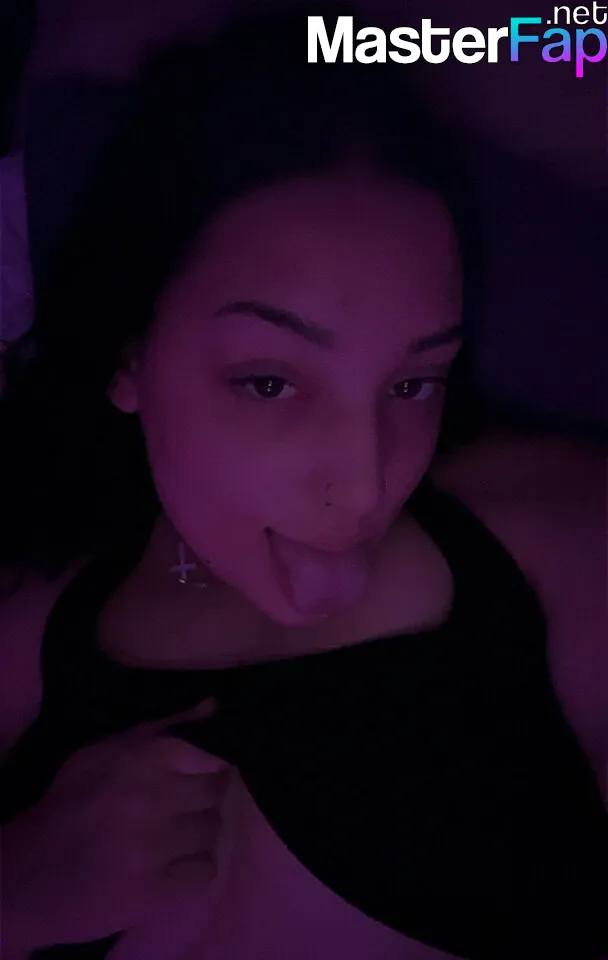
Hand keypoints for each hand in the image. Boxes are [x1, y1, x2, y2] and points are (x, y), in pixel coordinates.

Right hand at [2, 699, 228, 951]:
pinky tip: (169, 866)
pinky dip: (192, 870)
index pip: (209, 756)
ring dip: (196, 836)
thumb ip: (161, 728)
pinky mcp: (151, 891)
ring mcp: (151, 847)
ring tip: (171, 839)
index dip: (209, 768)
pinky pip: (203, 871)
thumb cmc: (69, 805)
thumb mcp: (103, 752)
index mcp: (138, 757)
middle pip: (214, 794)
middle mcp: (148, 797)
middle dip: (202, 801)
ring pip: (211, 832)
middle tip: (182, 810)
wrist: (23, 876)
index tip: (200, 776)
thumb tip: (213, 706)